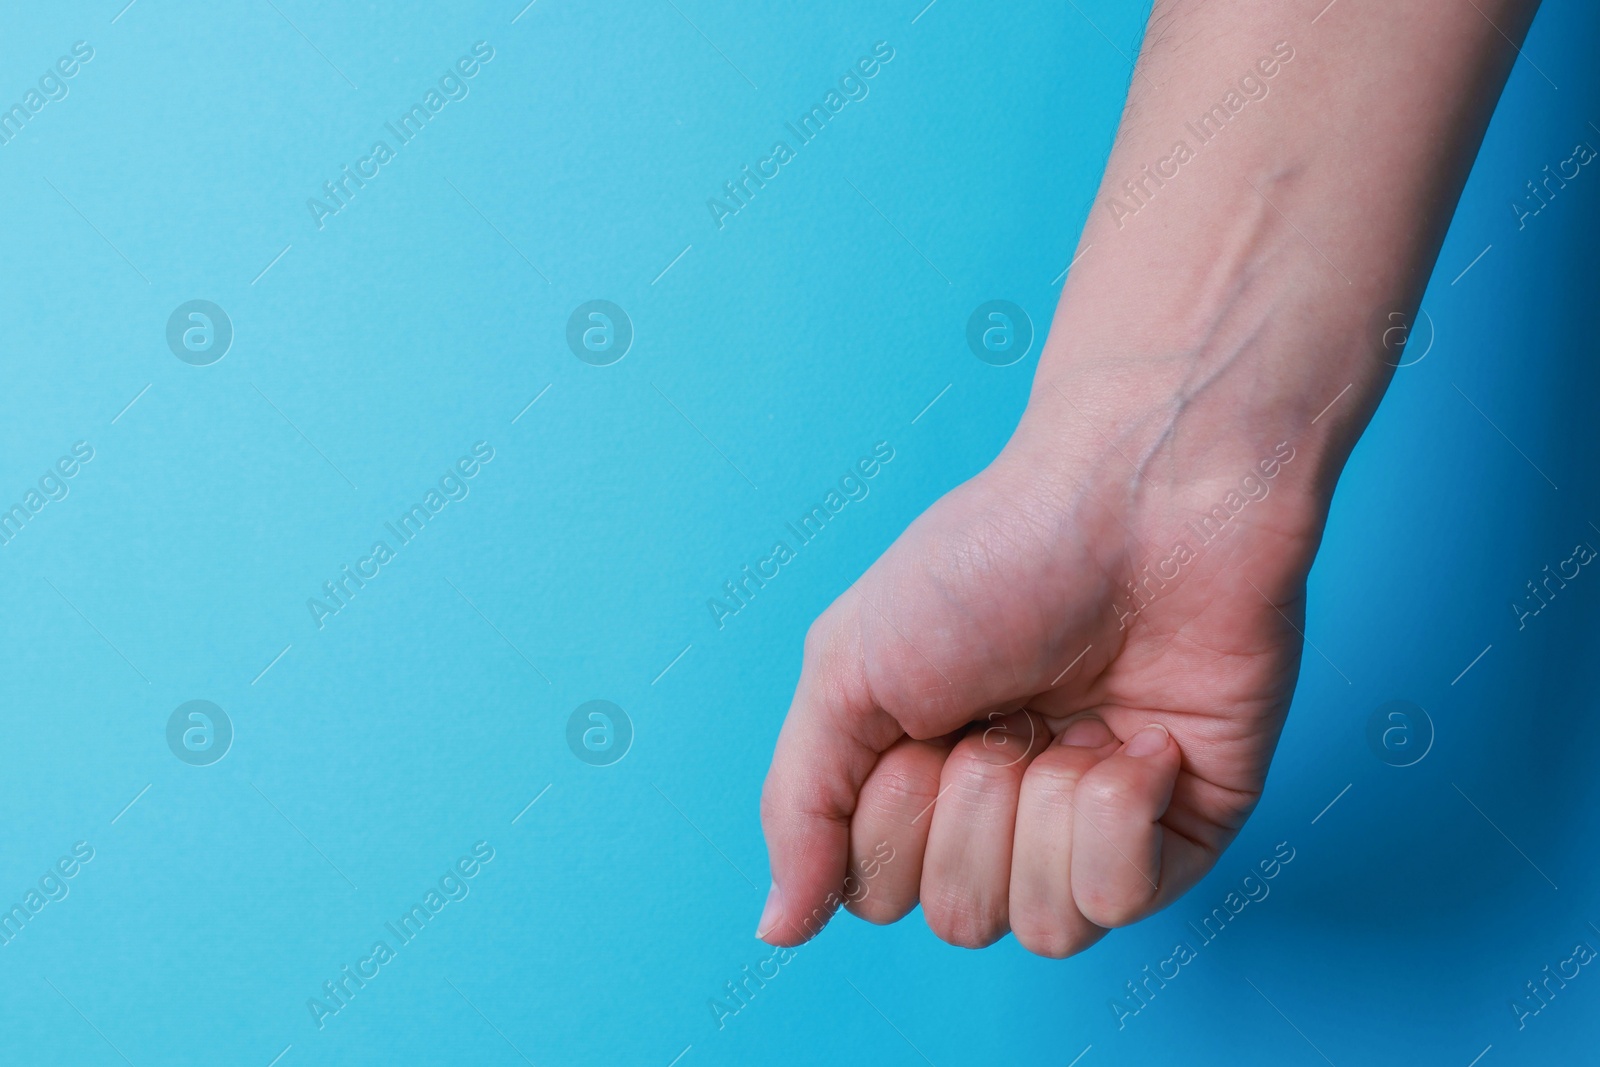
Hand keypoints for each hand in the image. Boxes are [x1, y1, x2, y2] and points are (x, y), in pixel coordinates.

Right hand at [755, 375, 1329, 955]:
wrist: (1139, 500)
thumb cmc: (991, 562)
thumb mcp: (849, 669)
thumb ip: (801, 807)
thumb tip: (775, 930)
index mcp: (923, 773)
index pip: (878, 888)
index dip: (892, 819)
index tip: (925, 719)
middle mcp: (1008, 811)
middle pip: (958, 916)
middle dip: (970, 808)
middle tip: (1003, 710)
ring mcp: (1098, 824)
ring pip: (1042, 929)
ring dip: (1042, 810)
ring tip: (1069, 719)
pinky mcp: (1184, 828)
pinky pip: (1124, 905)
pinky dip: (1118, 815)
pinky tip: (1140, 740)